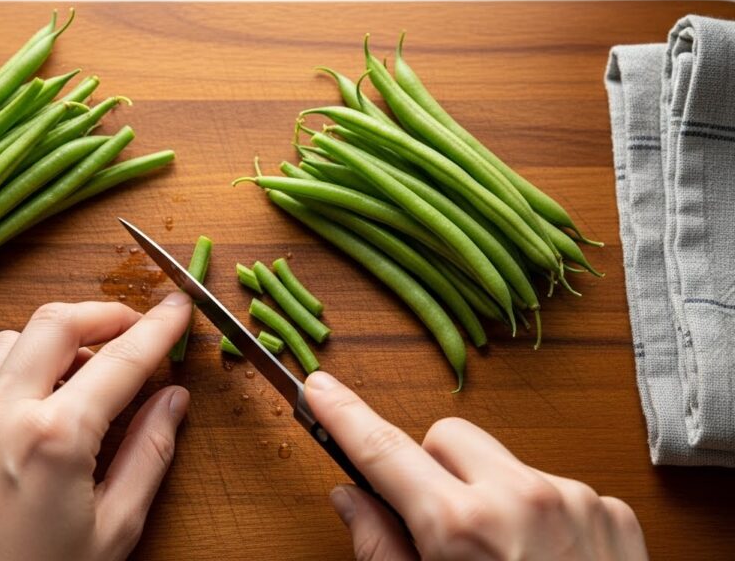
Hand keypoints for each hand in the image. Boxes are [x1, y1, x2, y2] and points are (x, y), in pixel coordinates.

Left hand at [0, 293, 192, 560]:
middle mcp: (0, 416)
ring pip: (11, 339)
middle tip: (136, 328)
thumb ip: (148, 455)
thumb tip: (172, 402)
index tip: (179, 309)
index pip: (120, 360)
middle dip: (104, 313)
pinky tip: (41, 399)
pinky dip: (18, 366)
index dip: (158, 329)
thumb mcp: (113, 531)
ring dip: (55, 337)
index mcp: (53, 438)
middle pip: (56, 323)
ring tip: (89, 367)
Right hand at [304, 371, 647, 560]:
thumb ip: (379, 550)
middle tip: (431, 521)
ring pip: (500, 459)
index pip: (385, 450)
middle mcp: (522, 499)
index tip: (320, 390)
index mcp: (464, 528)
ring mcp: (574, 501)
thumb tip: (350, 499)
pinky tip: (540, 559)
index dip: (345, 416)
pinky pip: (551, 483)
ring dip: (485, 488)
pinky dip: (536, 511)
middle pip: (445, 436)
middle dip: (428, 467)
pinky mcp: (613, 512)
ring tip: (498, 553)